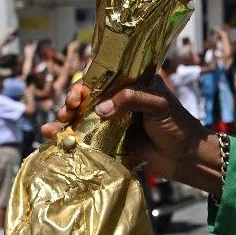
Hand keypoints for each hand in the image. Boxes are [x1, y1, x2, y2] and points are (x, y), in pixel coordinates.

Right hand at [45, 73, 220, 191]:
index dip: (86, 81)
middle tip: (70, 107)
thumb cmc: (177, 125)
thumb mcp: (158, 104)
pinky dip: (65, 135)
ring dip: (65, 117)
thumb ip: (131, 99)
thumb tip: (100, 110)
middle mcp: (116, 102)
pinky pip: (83, 137)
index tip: (81, 92)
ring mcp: (110, 123)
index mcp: (129, 85)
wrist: (185, 158)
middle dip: (72, 100)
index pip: (101, 76)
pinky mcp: (106, 143)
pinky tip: (50, 135)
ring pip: (80, 116)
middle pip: (85, 96)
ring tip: (60, 122)